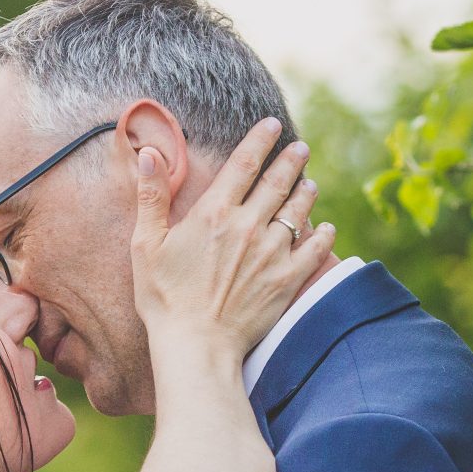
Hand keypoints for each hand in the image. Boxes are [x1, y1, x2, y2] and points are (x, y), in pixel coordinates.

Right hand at [130, 117, 335, 363]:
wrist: (196, 345)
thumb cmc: (164, 299)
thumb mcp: (146, 245)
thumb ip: (151, 197)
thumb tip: (150, 154)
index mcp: (215, 212)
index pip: (245, 163)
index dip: (261, 140)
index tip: (272, 125)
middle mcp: (249, 226)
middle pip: (278, 181)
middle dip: (292, 160)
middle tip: (301, 148)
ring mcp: (272, 253)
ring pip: (299, 211)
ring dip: (306, 192)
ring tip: (310, 183)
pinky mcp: (287, 280)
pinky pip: (314, 250)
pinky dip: (323, 235)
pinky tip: (326, 228)